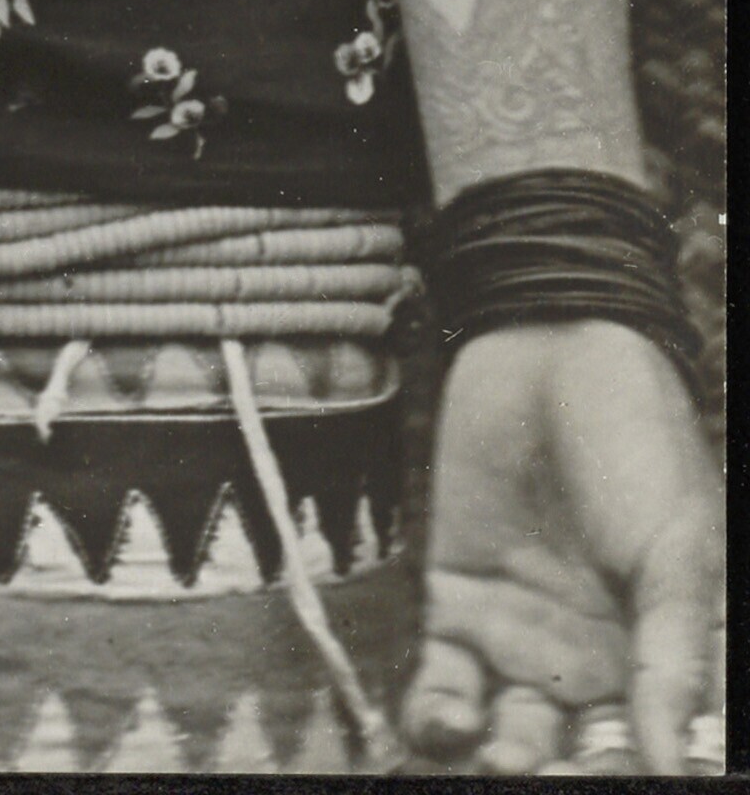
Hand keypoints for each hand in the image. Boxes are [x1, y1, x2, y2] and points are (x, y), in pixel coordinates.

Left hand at [403, 318, 722, 773]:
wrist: (553, 357)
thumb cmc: (639, 448)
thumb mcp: (676, 554)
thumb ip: (671, 657)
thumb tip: (676, 758)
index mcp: (655, 657)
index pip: (643, 744)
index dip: (628, 767)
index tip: (615, 772)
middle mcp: (587, 661)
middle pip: (568, 749)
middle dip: (552, 769)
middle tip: (532, 772)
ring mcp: (516, 634)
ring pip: (501, 728)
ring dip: (491, 754)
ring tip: (488, 755)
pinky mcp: (452, 600)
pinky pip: (440, 677)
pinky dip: (435, 711)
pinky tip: (442, 723)